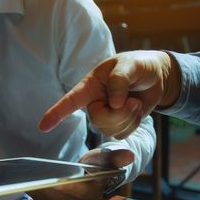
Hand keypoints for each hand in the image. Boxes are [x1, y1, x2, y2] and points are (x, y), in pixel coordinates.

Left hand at [27, 149, 133, 199]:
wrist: (101, 174)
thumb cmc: (103, 163)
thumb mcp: (108, 155)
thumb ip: (115, 156)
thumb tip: (129, 156)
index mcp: (94, 194)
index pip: (74, 192)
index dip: (61, 187)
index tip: (49, 179)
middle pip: (58, 198)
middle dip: (44, 188)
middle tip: (29, 177)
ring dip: (37, 191)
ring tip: (24, 179)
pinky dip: (36, 193)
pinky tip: (28, 183)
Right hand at [38, 50, 180, 138]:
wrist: (156, 77)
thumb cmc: (139, 65)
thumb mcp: (130, 65)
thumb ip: (119, 80)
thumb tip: (114, 103)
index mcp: (90, 85)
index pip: (70, 101)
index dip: (56, 113)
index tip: (43, 126)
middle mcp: (94, 102)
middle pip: (98, 121)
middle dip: (119, 114)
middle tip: (132, 101)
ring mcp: (106, 115)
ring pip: (111, 130)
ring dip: (129, 117)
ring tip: (135, 101)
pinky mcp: (118, 124)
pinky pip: (123, 134)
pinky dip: (135, 123)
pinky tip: (136, 110)